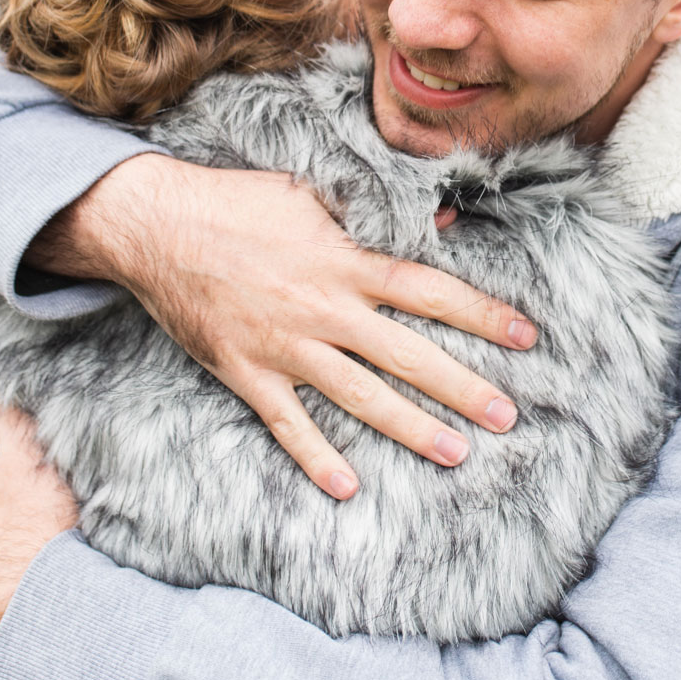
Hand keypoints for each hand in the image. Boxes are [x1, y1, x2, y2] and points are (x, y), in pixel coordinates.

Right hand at [28, 154, 537, 501]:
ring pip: (360, 396)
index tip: (525, 336)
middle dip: (462, 387)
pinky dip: (316, 457)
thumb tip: (448, 217)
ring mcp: (285, 346)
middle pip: (407, 355)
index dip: (480, 314)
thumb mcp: (313, 192)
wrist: (155, 226)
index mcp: (345, 260)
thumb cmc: (238, 202)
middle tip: (506, 417)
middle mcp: (323, 308)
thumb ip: (378, 211)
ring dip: (410, 428)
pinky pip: (288, 424)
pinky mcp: (248, 373)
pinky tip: (348, 487)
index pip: (429, 291)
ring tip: (455, 453)